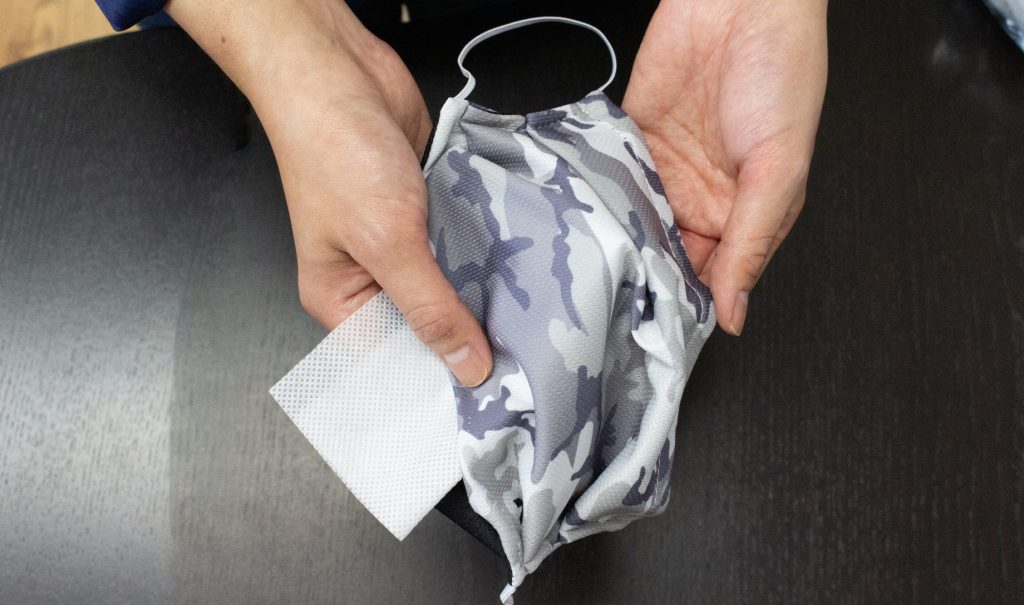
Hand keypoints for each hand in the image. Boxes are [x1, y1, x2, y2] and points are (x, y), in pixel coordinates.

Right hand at [165, 0, 492, 385]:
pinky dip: (489, 246)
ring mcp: (403, 240)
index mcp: (343, 299)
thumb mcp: (386, 243)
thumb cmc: (330, 151)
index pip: (395, 360)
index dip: (438, 377)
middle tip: (522, 356)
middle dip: (469, 332)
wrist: (337, 71)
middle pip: (430, 322)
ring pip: (454, 281)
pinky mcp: (428, 207)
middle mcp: (372, 275)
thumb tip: (463, 363)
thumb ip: (429, 306)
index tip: (486, 395)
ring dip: (484, 288)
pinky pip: (466, 241)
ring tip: (529, 314)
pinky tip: (520, 261)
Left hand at [623, 0, 827, 334]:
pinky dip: (598, 196)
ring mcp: (665, 169)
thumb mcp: (780, 170)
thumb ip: (751, 242)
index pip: (710, 276)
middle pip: (665, 254)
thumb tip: (736, 314)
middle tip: (616, 303)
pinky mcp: (633, 139)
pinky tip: (584, 218)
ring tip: (596, 269)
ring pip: (632, 222)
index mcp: (745, 213)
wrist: (743, 2)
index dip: (685, 302)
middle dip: (643, 276)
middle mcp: (702, 197)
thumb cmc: (782, 74)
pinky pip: (610, 178)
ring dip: (616, 240)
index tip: (657, 329)